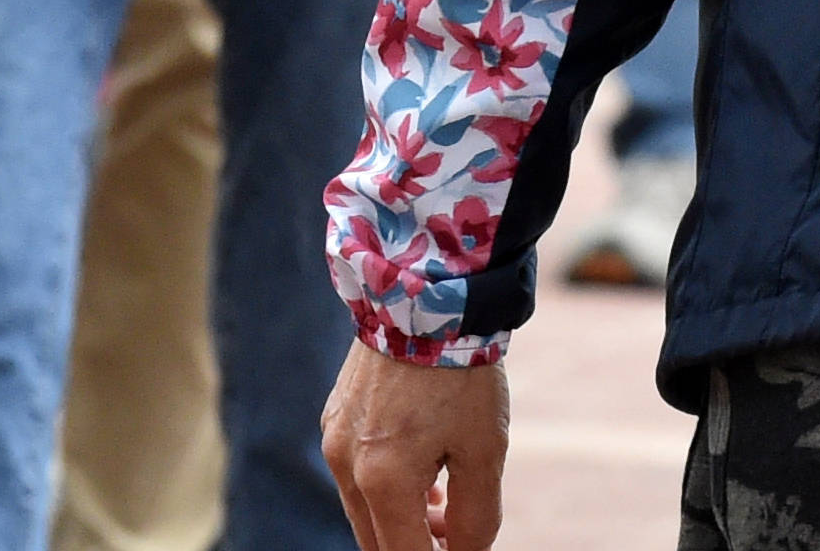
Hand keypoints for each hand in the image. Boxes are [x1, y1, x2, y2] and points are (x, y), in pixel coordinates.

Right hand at [324, 340, 506, 550]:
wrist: (427, 294)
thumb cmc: (461, 373)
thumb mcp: (485, 449)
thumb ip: (477, 516)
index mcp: (383, 480)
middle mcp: (347, 465)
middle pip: (376, 541)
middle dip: (416, 545)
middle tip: (455, 534)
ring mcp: (334, 440)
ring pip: (363, 509)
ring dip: (401, 518)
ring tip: (444, 499)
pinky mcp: (334, 417)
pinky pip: (354, 473)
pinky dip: (385, 485)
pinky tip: (423, 467)